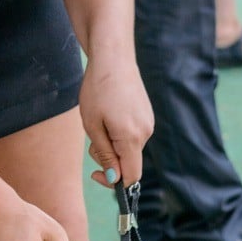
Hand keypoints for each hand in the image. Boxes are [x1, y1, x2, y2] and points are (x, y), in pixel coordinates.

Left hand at [79, 57, 153, 187]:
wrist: (113, 58)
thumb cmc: (98, 90)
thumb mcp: (92, 125)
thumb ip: (104, 154)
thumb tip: (115, 179)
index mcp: (131, 138)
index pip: (131, 176)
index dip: (114, 182)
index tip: (96, 174)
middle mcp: (145, 133)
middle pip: (128, 162)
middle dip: (108, 158)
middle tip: (92, 138)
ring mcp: (148, 124)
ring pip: (129, 148)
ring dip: (112, 144)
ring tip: (100, 120)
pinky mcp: (147, 116)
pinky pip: (133, 135)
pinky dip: (119, 134)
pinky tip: (111, 114)